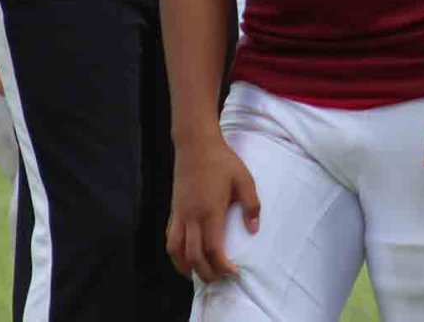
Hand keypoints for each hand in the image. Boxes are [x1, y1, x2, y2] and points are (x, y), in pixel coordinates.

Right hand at [166, 135, 259, 282]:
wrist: (195, 144)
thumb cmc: (222, 161)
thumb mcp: (244, 179)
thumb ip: (251, 205)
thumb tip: (253, 230)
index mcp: (210, 210)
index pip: (212, 248)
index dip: (222, 265)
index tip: (234, 271)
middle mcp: (191, 216)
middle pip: (192, 256)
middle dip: (206, 273)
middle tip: (219, 279)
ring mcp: (179, 214)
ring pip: (175, 250)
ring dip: (186, 267)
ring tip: (199, 273)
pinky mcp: (173, 210)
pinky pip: (170, 238)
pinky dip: (176, 253)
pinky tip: (186, 256)